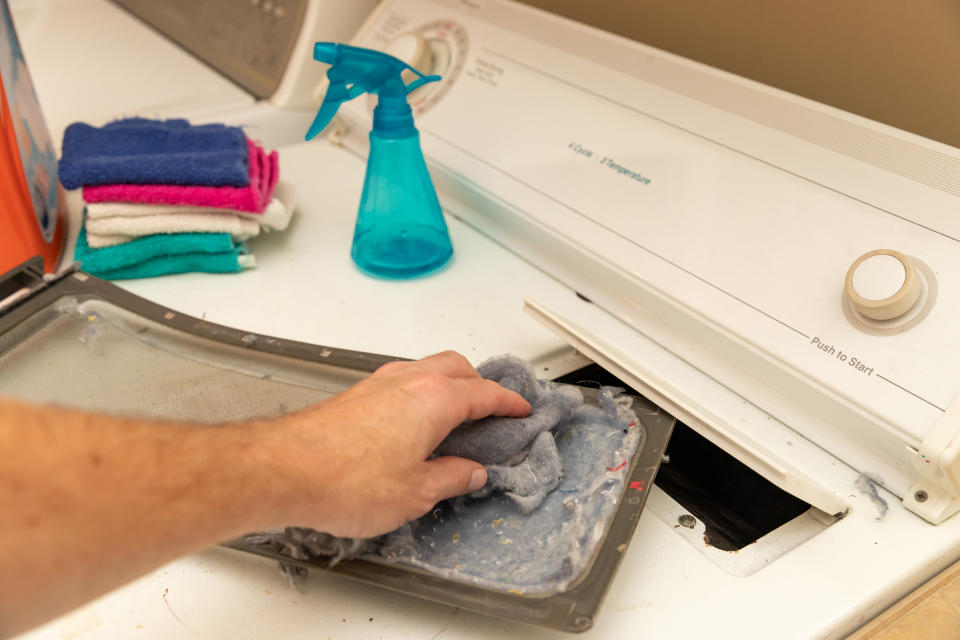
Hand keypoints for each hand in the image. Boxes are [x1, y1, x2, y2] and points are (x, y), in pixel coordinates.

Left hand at [261, 351, 530, 538]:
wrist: (282, 470)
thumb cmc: (343, 478)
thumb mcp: (415, 493)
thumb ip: (450, 478)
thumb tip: (469, 472)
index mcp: (435, 399)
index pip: (484, 393)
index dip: (507, 402)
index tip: (520, 409)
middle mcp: (407, 381)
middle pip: (456, 367)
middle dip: (479, 383)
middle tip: (490, 408)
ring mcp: (378, 384)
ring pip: (426, 369)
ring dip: (447, 384)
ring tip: (454, 414)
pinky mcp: (355, 396)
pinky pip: (401, 382)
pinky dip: (420, 392)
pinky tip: (414, 420)